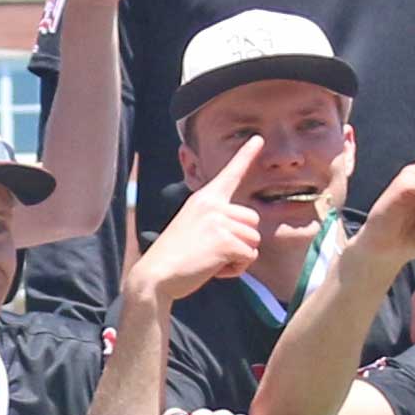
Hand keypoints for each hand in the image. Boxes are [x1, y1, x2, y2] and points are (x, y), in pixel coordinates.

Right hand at [127, 138, 268, 305]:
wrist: (156, 275)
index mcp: (204, 198)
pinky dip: (236, 269)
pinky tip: (214, 269)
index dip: (246, 155)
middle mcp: (213, 204)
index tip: (258, 138)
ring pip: (254, 240)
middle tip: (215, 251)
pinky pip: (249, 255)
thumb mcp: (193, 226)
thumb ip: (216, 220)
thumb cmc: (174, 256)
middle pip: (253, 220)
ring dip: (239, 256)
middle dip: (242, 240)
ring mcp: (219, 221)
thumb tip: (244, 228)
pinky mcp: (225, 241)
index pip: (230, 173)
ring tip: (212, 260)